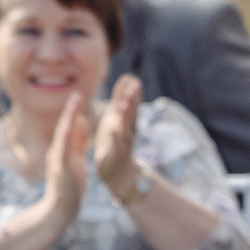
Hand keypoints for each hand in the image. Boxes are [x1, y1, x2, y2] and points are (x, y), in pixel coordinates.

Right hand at [43, 93, 91, 221]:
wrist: (61, 208)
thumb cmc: (70, 185)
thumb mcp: (77, 159)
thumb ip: (78, 142)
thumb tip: (82, 121)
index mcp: (64, 149)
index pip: (69, 127)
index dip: (74, 111)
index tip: (79, 95)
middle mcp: (58, 152)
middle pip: (64, 127)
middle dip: (71, 110)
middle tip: (77, 94)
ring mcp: (57, 161)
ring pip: (62, 136)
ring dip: (68, 120)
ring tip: (74, 105)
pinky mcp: (60, 171)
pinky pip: (62, 153)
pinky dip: (65, 140)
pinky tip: (68, 129)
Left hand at [91, 75, 146, 204]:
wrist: (117, 172)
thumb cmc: (116, 141)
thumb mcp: (118, 117)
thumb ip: (122, 98)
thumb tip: (129, 77)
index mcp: (127, 122)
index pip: (132, 107)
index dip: (134, 95)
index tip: (135, 81)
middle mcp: (129, 132)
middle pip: (132, 115)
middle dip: (133, 102)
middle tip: (135, 88)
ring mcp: (125, 144)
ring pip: (127, 128)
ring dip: (127, 116)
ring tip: (125, 103)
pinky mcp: (118, 156)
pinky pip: (118, 146)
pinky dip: (116, 138)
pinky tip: (114, 129)